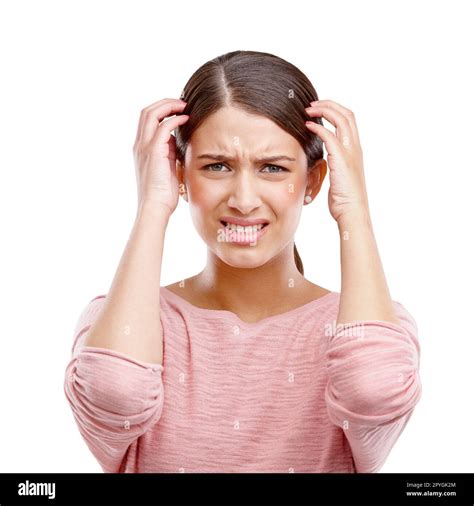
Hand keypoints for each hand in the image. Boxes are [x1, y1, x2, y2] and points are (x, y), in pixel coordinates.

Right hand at [133, 98, 188, 215]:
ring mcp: (144, 147)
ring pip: (151, 114)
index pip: (147, 120)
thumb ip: (169, 153)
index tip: (178, 110)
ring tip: (184, 106)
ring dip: (169, 106)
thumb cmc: (162, 194)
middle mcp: (139, 145)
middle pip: (146, 111)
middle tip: (182, 103)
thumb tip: (176, 142)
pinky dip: (175, 119)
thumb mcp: (166, 168)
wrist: (155, 208)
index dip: (161, 110)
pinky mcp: (153, 152)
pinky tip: (186, 119)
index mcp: (141, 149)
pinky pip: (162, 127)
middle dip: (165, 103)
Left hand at [304, 100, 369, 222]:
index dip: (335, 110)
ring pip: (341, 119)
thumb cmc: (344, 199)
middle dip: (329, 105)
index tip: (319, 110)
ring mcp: (350, 152)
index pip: (349, 120)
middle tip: (312, 104)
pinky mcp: (341, 159)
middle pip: (347, 114)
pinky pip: (330, 136)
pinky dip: (318, 127)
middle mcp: (355, 148)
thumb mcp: (340, 176)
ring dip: (324, 110)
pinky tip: (307, 126)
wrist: (352, 212)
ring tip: (308, 109)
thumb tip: (324, 160)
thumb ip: (335, 163)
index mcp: (356, 150)